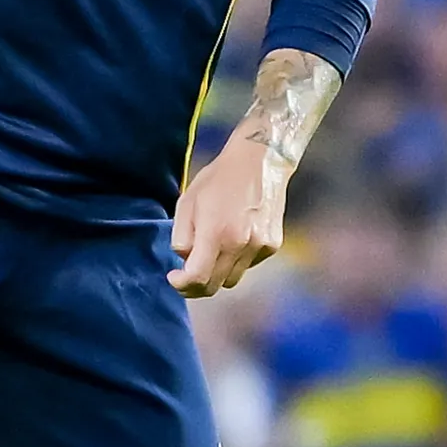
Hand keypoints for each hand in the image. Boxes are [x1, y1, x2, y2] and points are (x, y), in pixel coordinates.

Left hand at [168, 126, 285, 297]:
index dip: (182, 285)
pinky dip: (237, 261)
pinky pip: (249, 265)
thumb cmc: (219, 178)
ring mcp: (259, 246)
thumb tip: (185, 260)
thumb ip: (182, 235)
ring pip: (232, 279)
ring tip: (213, 250)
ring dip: (218, 273)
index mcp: (215, 232)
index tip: (174, 278)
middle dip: (196, 286)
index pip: (197, 278)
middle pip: (215, 286)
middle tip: (186, 275)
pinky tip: (235, 237)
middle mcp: (240, 244)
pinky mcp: (272, 245)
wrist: (261, 160)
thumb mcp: (188, 201)